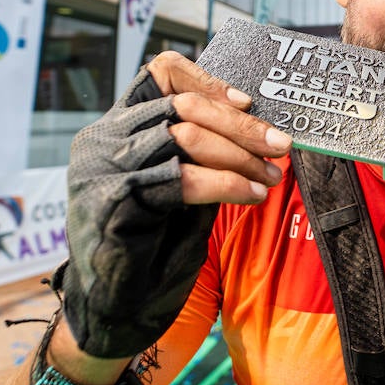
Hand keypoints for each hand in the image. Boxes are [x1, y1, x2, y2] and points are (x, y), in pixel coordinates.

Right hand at [60, 52, 291, 358]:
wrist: (112, 310)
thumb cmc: (150, 245)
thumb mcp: (178, 184)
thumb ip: (201, 151)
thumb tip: (256, 126)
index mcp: (118, 126)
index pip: (160, 74)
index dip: (208, 81)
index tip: (248, 103)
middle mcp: (104, 139)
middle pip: (182, 106)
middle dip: (241, 126)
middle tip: (281, 145)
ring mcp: (103, 169)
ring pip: (184, 138)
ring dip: (239, 156)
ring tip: (270, 176)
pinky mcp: (114, 202)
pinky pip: (181, 180)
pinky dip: (226, 184)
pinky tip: (251, 195)